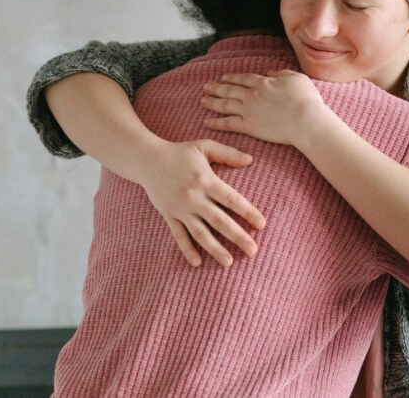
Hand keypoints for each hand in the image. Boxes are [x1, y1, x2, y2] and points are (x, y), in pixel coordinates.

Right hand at [132, 139, 266, 267]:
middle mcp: (194, 197)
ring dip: (215, 249)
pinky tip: (197, 263)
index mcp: (206, 180)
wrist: (146, 160)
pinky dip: (187, 249)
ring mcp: (180, 209)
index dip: (248, 212)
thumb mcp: (204, 146)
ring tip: (229, 262)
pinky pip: (179, 236)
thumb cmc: (179, 152)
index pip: (232, 200)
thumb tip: (251, 160)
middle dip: (238, 237)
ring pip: (200, 233)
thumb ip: (228, 154)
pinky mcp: (169, 216)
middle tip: (253, 251)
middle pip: (220, 221)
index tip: (262, 225)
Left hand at [201, 70, 331, 147]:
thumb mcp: (297, 78)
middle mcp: (252, 95)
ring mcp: (248, 110)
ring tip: (202, 101)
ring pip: (224, 105)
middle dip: (216, 88)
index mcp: (264, 82)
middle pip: (230, 90)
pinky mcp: (248, 126)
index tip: (223, 77)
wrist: (305, 120)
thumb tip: (270, 72)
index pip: (243, 78)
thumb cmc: (306, 99)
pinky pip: (227, 123)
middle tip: (206, 87)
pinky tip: (207, 121)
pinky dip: (216, 122)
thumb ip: (282, 73)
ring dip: (212, 102)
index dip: (232, 78)